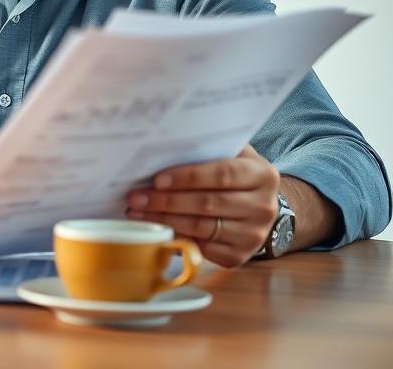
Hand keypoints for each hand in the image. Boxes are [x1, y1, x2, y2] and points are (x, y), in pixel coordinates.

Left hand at [125, 145, 279, 266]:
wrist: (257, 206)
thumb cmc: (234, 173)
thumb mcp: (231, 155)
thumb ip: (208, 149)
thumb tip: (165, 145)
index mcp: (263, 175)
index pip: (222, 174)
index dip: (188, 177)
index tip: (157, 179)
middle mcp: (264, 208)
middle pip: (208, 204)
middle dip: (167, 201)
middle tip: (136, 197)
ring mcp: (253, 236)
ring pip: (201, 228)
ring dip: (165, 220)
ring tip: (138, 212)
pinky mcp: (239, 256)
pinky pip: (201, 248)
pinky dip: (176, 237)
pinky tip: (156, 228)